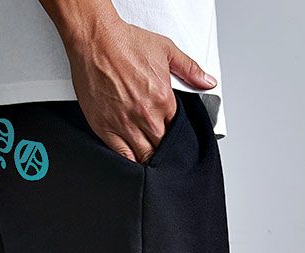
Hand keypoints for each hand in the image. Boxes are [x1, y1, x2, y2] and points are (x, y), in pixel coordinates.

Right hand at [59, 12, 216, 163]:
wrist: (95, 40)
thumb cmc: (126, 43)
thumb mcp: (166, 50)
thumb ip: (190, 69)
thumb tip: (208, 82)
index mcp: (163, 99)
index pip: (176, 130)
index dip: (174, 135)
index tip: (170, 134)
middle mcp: (145, 115)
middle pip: (161, 147)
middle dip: (162, 149)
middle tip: (160, 147)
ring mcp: (124, 124)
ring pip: (143, 156)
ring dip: (148, 159)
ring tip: (149, 157)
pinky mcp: (105, 128)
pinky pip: (122, 155)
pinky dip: (129, 161)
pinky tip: (133, 160)